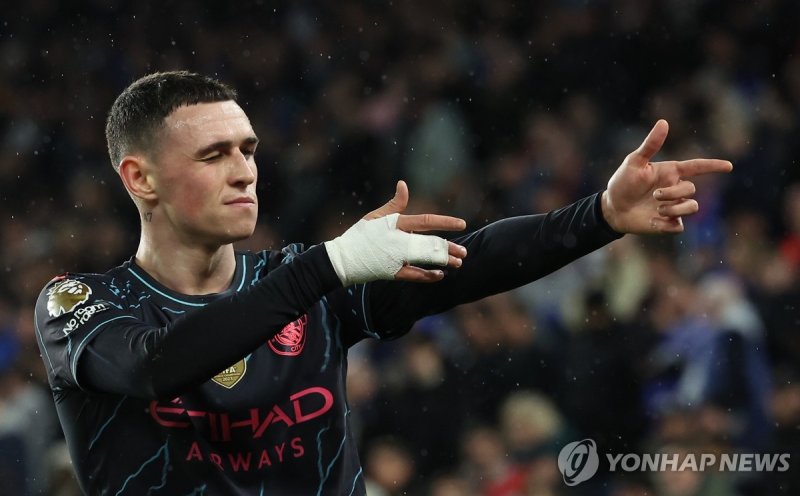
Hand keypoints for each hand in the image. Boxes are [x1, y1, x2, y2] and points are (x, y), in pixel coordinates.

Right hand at [324, 181, 467, 284]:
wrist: (342, 259)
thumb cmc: (360, 235)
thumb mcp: (375, 216)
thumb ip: (394, 203)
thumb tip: (403, 184)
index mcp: (396, 224)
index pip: (426, 220)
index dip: (445, 222)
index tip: (462, 224)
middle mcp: (398, 240)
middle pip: (429, 243)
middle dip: (448, 247)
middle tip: (464, 252)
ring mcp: (396, 257)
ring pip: (425, 259)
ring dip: (442, 261)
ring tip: (458, 263)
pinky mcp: (392, 272)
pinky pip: (414, 275)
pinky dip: (427, 275)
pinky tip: (439, 275)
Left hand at [602, 120, 732, 233]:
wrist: (612, 208)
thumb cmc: (623, 182)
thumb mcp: (634, 162)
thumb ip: (650, 145)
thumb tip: (663, 122)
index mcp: (671, 172)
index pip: (697, 167)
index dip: (713, 165)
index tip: (729, 166)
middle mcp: (675, 188)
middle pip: (691, 189)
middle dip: (674, 193)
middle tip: (655, 195)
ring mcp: (673, 206)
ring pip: (692, 208)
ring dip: (675, 209)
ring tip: (657, 209)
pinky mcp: (668, 223)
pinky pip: (679, 227)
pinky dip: (666, 225)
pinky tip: (651, 221)